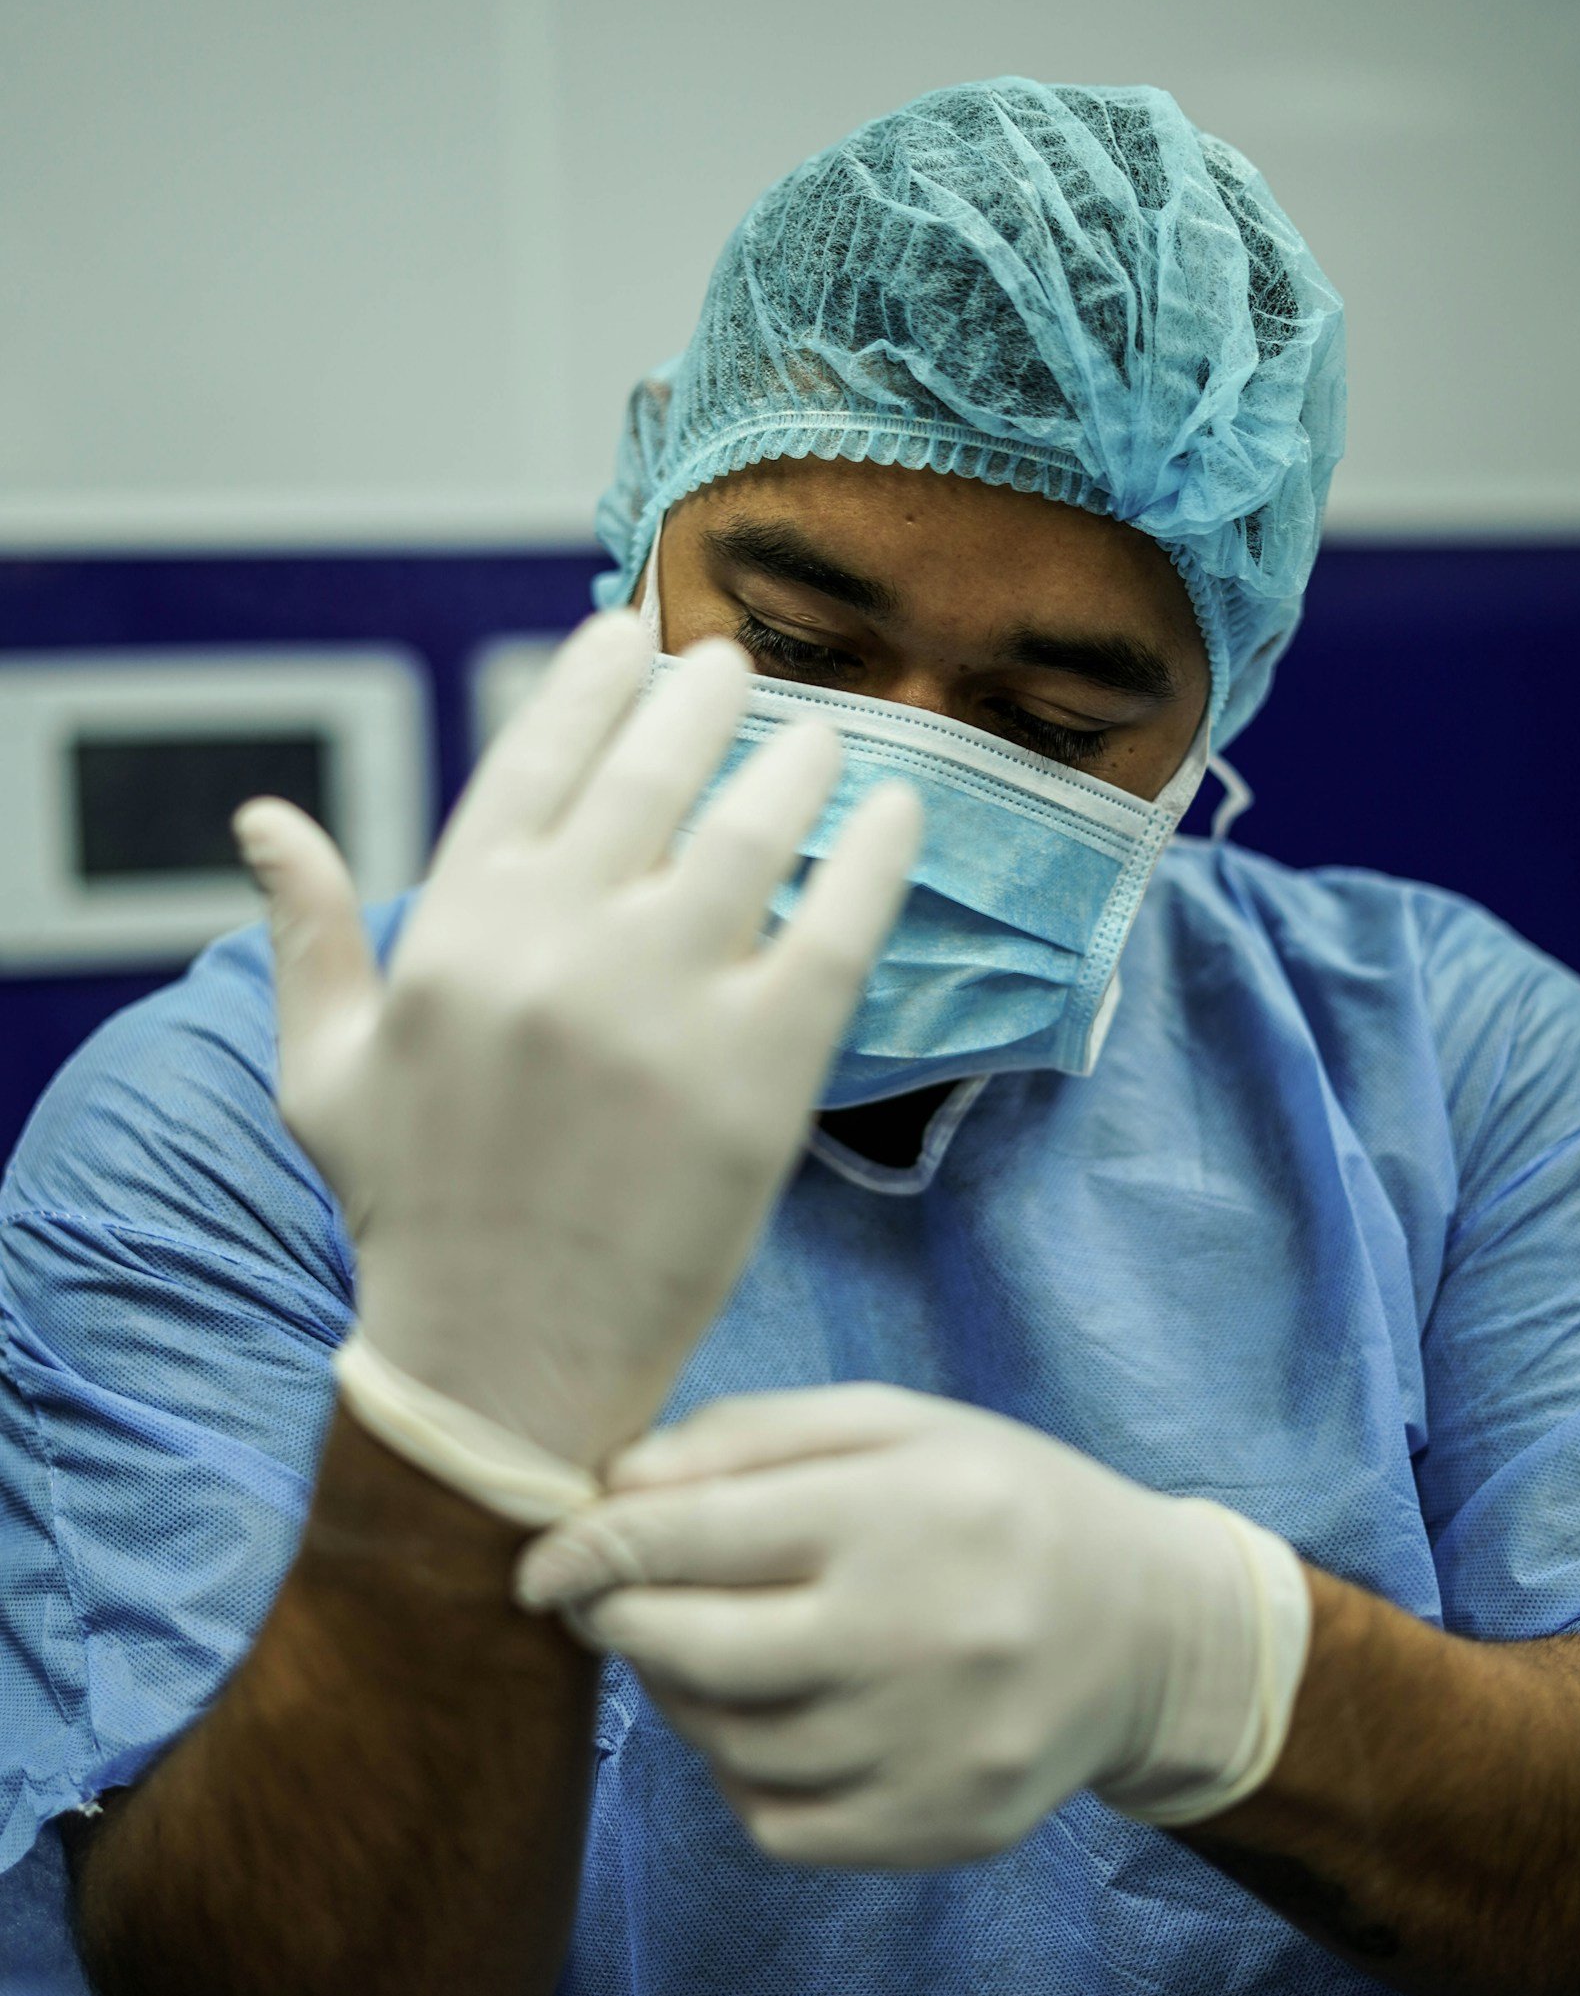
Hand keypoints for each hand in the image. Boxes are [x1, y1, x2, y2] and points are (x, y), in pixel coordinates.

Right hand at [234, 614, 919, 1471]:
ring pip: (753, 834)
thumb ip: (307, 935)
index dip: (587, 681)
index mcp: (454, 930)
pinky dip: (874, 860)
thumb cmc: (414, 1213)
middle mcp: (556, 946)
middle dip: (702, 698)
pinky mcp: (759, 1076)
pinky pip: (837, 930)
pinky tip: (899, 813)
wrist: (502, 1366)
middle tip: (738, 665)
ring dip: (797, 761)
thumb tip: (263, 817)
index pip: (533, 758)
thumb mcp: (326, 1070)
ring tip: (825, 735)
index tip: (626, 630)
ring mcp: (663, 1007)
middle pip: (653, 773)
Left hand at [516, 1384, 1301, 1866]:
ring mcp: (924, 1749)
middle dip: (617, 1620)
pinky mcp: (933, 1830)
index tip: (541, 1560)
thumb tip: (613, 1486)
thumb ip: (750, 1437)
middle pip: (688, 1649)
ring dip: (681, 1693)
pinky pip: (774, 1817)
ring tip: (713, 1644)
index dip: (589, 1548)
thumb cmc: (999, 1501)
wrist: (1150, 1633)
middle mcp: (912, 1637)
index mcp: (896, 1512)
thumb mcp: (893, 1422)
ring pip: (723, 1741)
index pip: (688, 1536)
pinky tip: (777, 1713)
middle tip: (603, 1600)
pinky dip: (744, 1768)